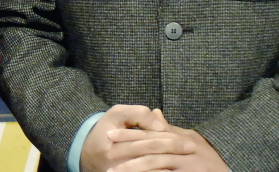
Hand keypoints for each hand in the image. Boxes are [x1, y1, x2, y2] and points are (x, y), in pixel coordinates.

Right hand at [80, 105, 194, 171]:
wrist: (86, 152)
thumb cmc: (107, 128)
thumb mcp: (118, 113)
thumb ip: (139, 115)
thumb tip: (160, 123)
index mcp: (114, 142)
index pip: (148, 141)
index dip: (169, 140)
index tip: (189, 141)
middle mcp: (115, 163)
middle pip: (150, 158)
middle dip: (173, 153)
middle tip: (192, 150)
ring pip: (147, 171)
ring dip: (168, 168)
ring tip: (186, 165)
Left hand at [107, 109, 228, 171]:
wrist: (228, 168)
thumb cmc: (208, 156)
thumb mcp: (190, 137)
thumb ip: (170, 128)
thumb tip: (155, 111)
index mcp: (178, 137)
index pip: (150, 133)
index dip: (130, 133)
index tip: (111, 133)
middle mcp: (180, 149)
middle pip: (149, 146)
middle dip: (127, 147)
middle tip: (107, 149)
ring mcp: (183, 165)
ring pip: (154, 165)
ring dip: (133, 168)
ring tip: (114, 171)